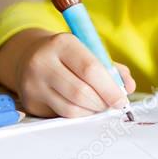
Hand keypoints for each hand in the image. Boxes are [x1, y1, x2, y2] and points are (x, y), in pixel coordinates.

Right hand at [8, 31, 135, 117]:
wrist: (28, 56)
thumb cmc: (67, 55)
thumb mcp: (89, 51)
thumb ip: (113, 68)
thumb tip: (128, 87)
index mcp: (62, 43)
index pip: (90, 69)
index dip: (110, 88)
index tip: (121, 99)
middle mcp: (43, 62)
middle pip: (80, 92)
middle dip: (102, 103)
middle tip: (112, 104)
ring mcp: (33, 83)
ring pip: (70, 109)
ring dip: (91, 111)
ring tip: (98, 105)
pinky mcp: (30, 101)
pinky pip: (61, 115)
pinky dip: (78, 115)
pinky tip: (83, 107)